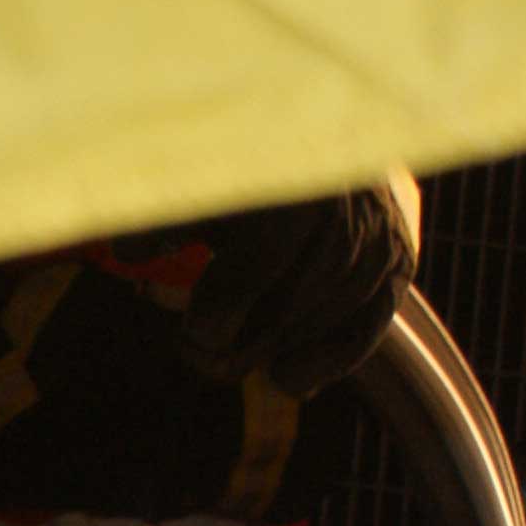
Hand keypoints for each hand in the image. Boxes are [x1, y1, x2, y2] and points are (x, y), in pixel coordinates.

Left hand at [97, 181, 416, 396]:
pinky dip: (329, 362)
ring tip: (236, 363)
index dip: (224, 308)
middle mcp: (346, 209)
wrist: (328, 144)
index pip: (262, 260)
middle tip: (202, 360)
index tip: (193, 334)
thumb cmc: (248, 171)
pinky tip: (287, 381)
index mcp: (293, 184)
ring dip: (278, 352)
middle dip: (243, 343)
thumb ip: (165, 217)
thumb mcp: (205, 187)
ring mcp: (378, 238)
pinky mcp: (398, 263)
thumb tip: (127, 250)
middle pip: (295, 302)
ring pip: (329, 318)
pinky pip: (367, 328)